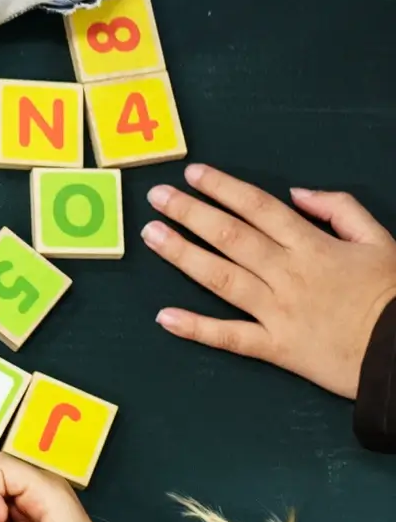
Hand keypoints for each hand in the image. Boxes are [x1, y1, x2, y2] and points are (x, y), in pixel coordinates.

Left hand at [142, 164, 395, 397]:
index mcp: (312, 245)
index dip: (223, 187)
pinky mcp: (277, 348)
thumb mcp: (379, 240)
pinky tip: (164, 317)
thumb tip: (296, 192)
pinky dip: (196, 328)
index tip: (192, 173)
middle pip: (230, 236)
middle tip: (156, 196)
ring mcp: (279, 311)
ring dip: (182, 255)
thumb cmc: (393, 294)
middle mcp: (288, 273)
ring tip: (151, 235)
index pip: (258, 207)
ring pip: (221, 278)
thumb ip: (340, 209)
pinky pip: (231, 337)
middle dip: (189, 213)